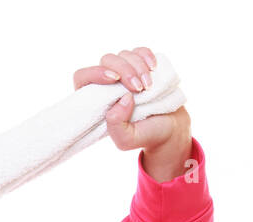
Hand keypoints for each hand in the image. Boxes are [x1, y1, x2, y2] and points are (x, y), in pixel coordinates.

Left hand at [73, 46, 191, 158]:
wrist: (169, 127)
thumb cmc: (144, 134)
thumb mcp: (126, 139)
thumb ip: (116, 125)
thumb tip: (123, 98)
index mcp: (95, 99)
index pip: (82, 76)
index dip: (95, 73)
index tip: (115, 80)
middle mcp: (107, 83)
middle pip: (106, 60)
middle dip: (125, 71)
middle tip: (140, 88)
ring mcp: (124, 72)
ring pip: (123, 55)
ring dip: (138, 67)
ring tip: (149, 87)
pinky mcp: (140, 65)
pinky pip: (139, 51)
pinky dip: (147, 56)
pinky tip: (154, 68)